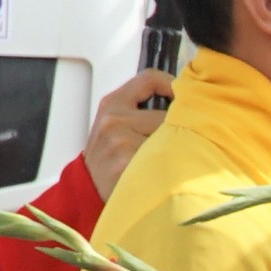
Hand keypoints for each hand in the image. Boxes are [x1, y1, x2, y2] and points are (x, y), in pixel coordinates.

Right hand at [78, 71, 176, 194]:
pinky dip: (169, 165)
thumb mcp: (116, 124)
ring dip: (176, 149)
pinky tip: (161, 172)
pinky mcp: (127, 164)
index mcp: (113, 104)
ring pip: (168, 137)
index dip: (172, 85)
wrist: (86, 190)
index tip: (185, 96)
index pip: (149, 79)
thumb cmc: (108, 158)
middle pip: (167, 114)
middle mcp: (114, 120)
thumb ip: (141, 110)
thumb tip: (182, 102)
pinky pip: (163, 158)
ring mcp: (120, 142)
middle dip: (178, 128)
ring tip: (169, 159)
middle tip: (183, 140)